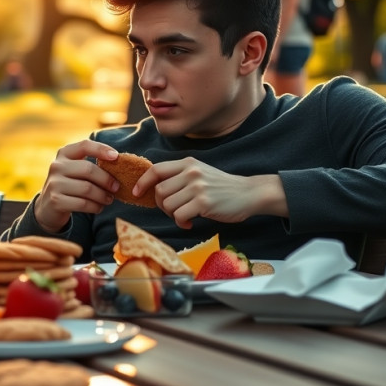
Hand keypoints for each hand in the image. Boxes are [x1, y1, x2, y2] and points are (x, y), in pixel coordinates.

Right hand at [33, 140, 119, 232]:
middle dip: (106, 180)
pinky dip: (95, 207)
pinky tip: (99, 208)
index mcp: (64, 154)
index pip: (84, 145)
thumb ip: (90, 166)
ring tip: (108, 199)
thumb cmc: (70, 186)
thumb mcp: (75, 171)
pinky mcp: (56, 201)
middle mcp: (57, 166)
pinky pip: (83, 203)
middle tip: (116, 188)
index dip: (101, 149)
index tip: (116, 157)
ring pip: (87, 189)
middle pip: (89, 169)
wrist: (48, 208)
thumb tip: (118, 166)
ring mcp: (54, 183)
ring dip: (102, 196)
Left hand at [133, 158, 286, 228]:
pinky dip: (181, 222)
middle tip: (174, 211)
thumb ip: (180, 176)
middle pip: (159, 191)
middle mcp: (191, 172)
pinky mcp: (204, 202)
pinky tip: (190, 222)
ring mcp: (197, 186)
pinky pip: (179, 215)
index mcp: (188, 163)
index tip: (137, 192)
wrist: (249, 193)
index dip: (142, 182)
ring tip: (184, 216)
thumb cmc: (222, 187)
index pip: (156, 169)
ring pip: (167, 204)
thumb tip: (154, 189)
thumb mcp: (200, 173)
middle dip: (161, 205)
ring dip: (172, 215)